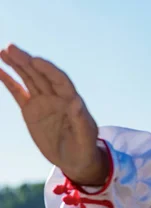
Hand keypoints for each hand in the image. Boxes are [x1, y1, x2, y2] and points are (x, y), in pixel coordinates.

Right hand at [0, 44, 107, 185]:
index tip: (35, 60)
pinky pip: (18, 92)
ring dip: (17, 65)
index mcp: (71, 101)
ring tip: (4, 51)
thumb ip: (80, 119)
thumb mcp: (85, 136)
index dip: (48, 69)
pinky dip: (8, 81)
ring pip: (29, 79)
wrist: (76, 159)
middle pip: (41, 75)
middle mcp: (57, 97)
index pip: (60, 80)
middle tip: (11, 48)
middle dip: (27, 62)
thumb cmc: (85, 147)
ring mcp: (43, 102)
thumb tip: (77, 102)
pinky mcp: (31, 110)